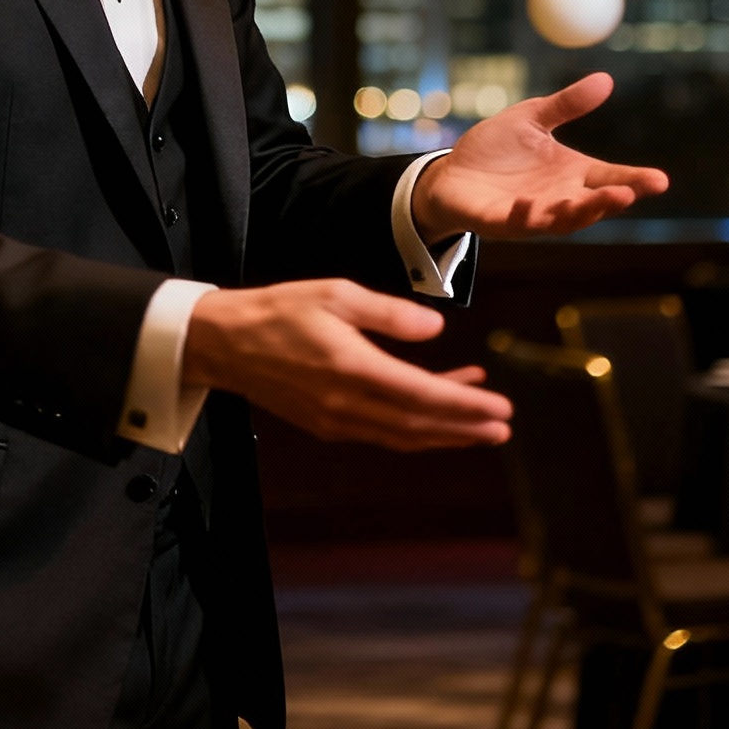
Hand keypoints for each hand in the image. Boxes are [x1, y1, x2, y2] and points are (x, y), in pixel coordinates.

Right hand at [181, 279, 510, 449]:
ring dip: (445, 433)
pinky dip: (414, 428)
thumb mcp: (336, 293)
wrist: (224, 342)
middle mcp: (346, 404)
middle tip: (504, 426)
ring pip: (403, 435)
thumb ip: (389, 313)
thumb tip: (437, 329)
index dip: (466, 405)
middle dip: (466, 427)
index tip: (501, 406)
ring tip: (480, 425)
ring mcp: (335, 420)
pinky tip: (431, 414)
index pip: (423, 395)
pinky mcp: (326, 424)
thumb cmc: (279, 310)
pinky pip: (382, 433)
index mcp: (351, 368)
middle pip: (419, 425)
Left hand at [412, 71, 666, 242]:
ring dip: (576, 213)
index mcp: (572, 173)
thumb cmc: (496, 148)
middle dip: (609, 201)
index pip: (610, 178)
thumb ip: (566, 105)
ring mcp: (532, 213)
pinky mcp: (501, 222)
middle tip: (627, 193)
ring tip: (589, 202)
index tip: (660, 180)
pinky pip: (518, 222)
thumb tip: (605, 79)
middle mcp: (559, 197)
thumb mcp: (532, 118)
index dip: (635, 181)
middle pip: (592, 204)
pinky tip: (529, 204)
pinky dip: (526, 215)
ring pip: (562, 220)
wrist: (451, 172)